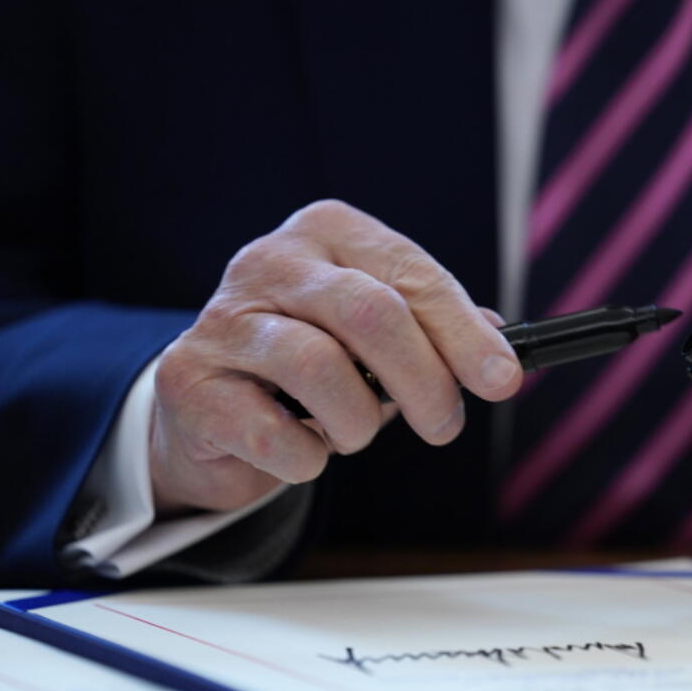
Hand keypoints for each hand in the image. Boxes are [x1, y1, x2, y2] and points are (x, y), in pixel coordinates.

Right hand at [150, 200, 521, 514]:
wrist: (213, 409)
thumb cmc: (313, 362)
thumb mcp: (379, 336)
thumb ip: (436, 332)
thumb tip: (499, 351)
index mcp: (329, 232)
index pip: (411, 274)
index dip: (463, 333)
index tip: (503, 379)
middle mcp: (270, 260)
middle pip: (372, 313)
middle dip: (425, 381)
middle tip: (444, 426)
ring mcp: (222, 318)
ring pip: (322, 370)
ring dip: (357, 423)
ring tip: (351, 431)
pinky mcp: (189, 382)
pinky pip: (275, 434)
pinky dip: (306, 458)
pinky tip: (302, 448)